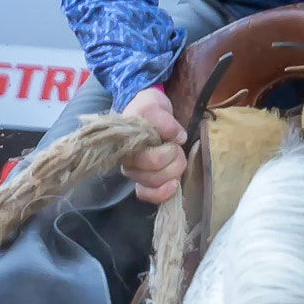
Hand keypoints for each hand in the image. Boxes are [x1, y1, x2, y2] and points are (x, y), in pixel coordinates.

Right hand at [120, 85, 185, 204]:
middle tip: (177, 148)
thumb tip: (178, 137)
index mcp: (126, 145)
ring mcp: (135, 174)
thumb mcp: (155, 106)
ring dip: (173, 173)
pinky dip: (163, 193)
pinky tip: (174, 184)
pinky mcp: (144, 182)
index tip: (174, 140)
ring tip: (177, 158)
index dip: (168, 152)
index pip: (148, 160)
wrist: (148, 114)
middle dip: (174, 161)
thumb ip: (164, 120)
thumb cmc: (149, 110)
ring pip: (155, 185)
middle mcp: (128, 162)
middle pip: (153, 176)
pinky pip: (149, 196)